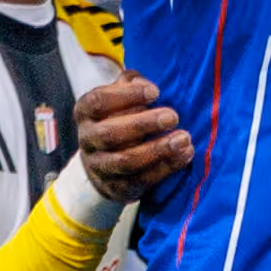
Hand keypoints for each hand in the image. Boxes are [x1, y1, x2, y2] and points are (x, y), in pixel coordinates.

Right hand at [75, 73, 193, 199]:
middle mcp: (88, 139)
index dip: (127, 96)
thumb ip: (130, 84)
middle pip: (110, 133)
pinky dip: (166, 168)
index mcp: (85, 112)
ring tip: (184, 139)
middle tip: (173, 116)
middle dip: (144, 124)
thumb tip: (145, 83)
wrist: (103, 165)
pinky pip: (141, 180)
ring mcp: (100, 166)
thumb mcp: (119, 98)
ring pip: (126, 161)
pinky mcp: (117, 187)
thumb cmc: (118, 119)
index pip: (98, 101)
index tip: (155, 92)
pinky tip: (185, 154)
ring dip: (158, 149)